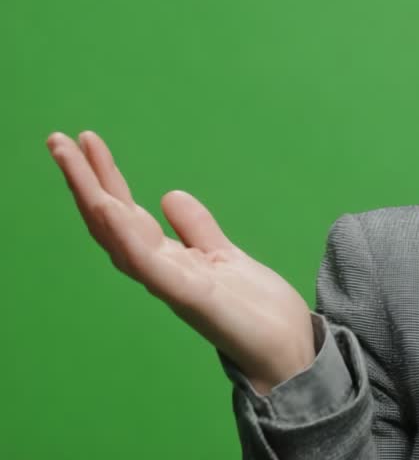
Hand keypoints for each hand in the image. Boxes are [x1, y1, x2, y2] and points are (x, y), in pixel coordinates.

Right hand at [47, 130, 315, 393]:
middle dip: (83, 181)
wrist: (287, 352)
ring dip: (94, 196)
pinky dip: (128, 235)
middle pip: (111, 221)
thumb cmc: (256, 311)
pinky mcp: (192, 296)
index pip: (125, 213)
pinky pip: (151, 263)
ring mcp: (172, 284)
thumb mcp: (226, 256)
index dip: (104, 179)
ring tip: (72, 158)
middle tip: (58, 139)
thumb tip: (168, 195)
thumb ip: (197, 229)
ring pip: (119, 237)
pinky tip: (110, 206)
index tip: (86, 142)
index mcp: (169, 260)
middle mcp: (161, 271)